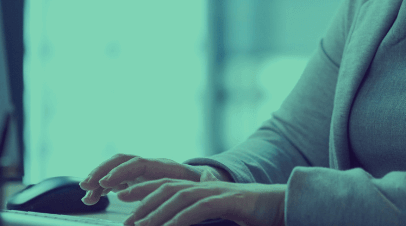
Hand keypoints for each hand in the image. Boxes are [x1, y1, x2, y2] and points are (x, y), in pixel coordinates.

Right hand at [80, 154, 227, 204]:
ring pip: (115, 168)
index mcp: (166, 166)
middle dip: (103, 170)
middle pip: (123, 160)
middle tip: (88, 184)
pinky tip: (92, 198)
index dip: (122, 173)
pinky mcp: (135, 179)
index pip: (140, 163)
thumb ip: (205, 181)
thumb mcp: (206, 185)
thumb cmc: (204, 186)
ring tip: (86, 191)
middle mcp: (151, 165)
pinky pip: (114, 179)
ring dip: (99, 177)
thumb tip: (211, 176)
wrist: (203, 182)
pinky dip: (102, 186)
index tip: (108, 185)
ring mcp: (141, 171)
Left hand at [117, 179, 285, 225]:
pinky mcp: (228, 201)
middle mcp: (206, 185)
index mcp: (202, 187)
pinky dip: (181, 219)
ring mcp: (216, 191)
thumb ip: (199, 211)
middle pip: (167, 188)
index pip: (166, 184)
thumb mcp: (220, 211)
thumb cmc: (253, 213)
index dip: (143, 189)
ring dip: (157, 213)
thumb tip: (180, 218)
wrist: (283, 205)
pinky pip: (199, 209)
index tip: (122, 197)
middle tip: (126, 220)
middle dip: (143, 201)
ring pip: (179, 198)